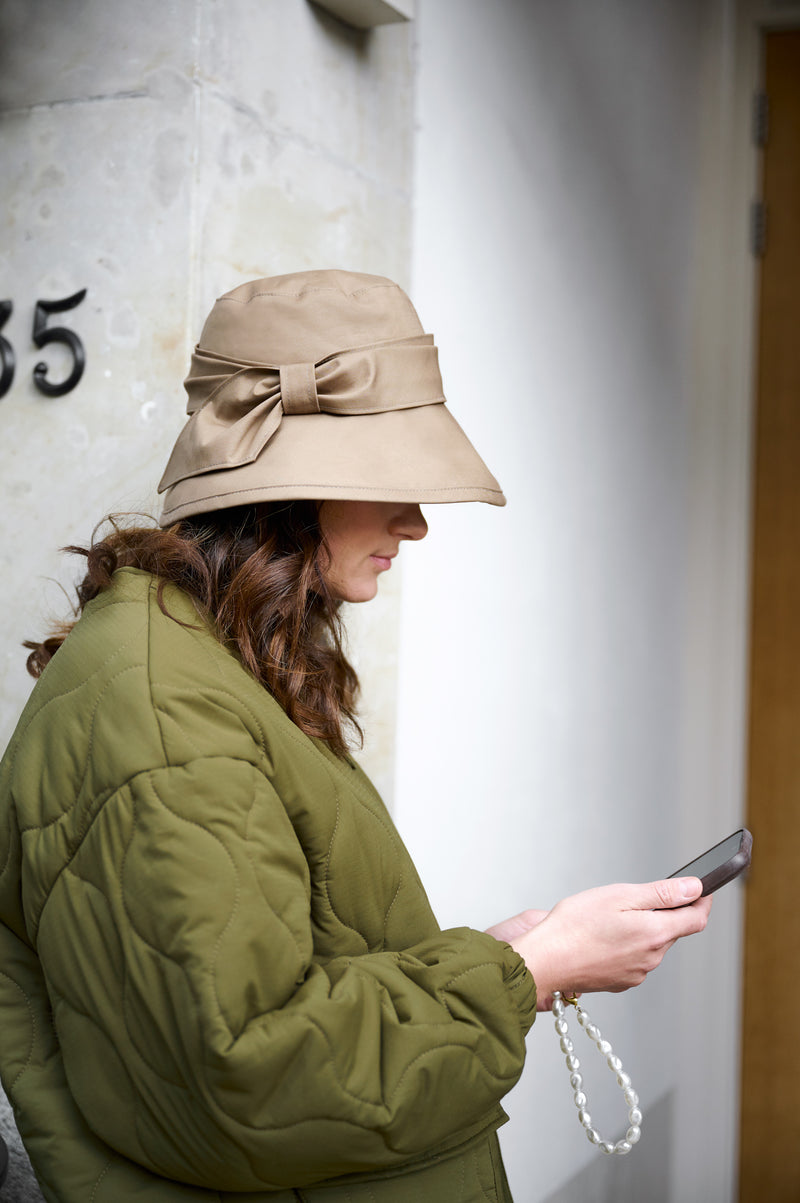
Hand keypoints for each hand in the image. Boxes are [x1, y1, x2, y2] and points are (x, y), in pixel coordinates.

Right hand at [492, 878, 710, 1008]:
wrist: (545, 962)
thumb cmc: (574, 926)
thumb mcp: (619, 896)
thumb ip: (661, 893)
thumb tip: (694, 888)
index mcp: (655, 933)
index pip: (696, 918)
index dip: (701, 901)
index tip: (700, 889)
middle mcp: (652, 958)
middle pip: (673, 930)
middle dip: (663, 913)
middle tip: (635, 898)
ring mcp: (637, 973)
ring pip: (652, 945)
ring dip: (643, 929)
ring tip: (610, 918)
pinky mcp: (621, 982)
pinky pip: (636, 959)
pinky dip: (628, 945)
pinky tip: (603, 937)